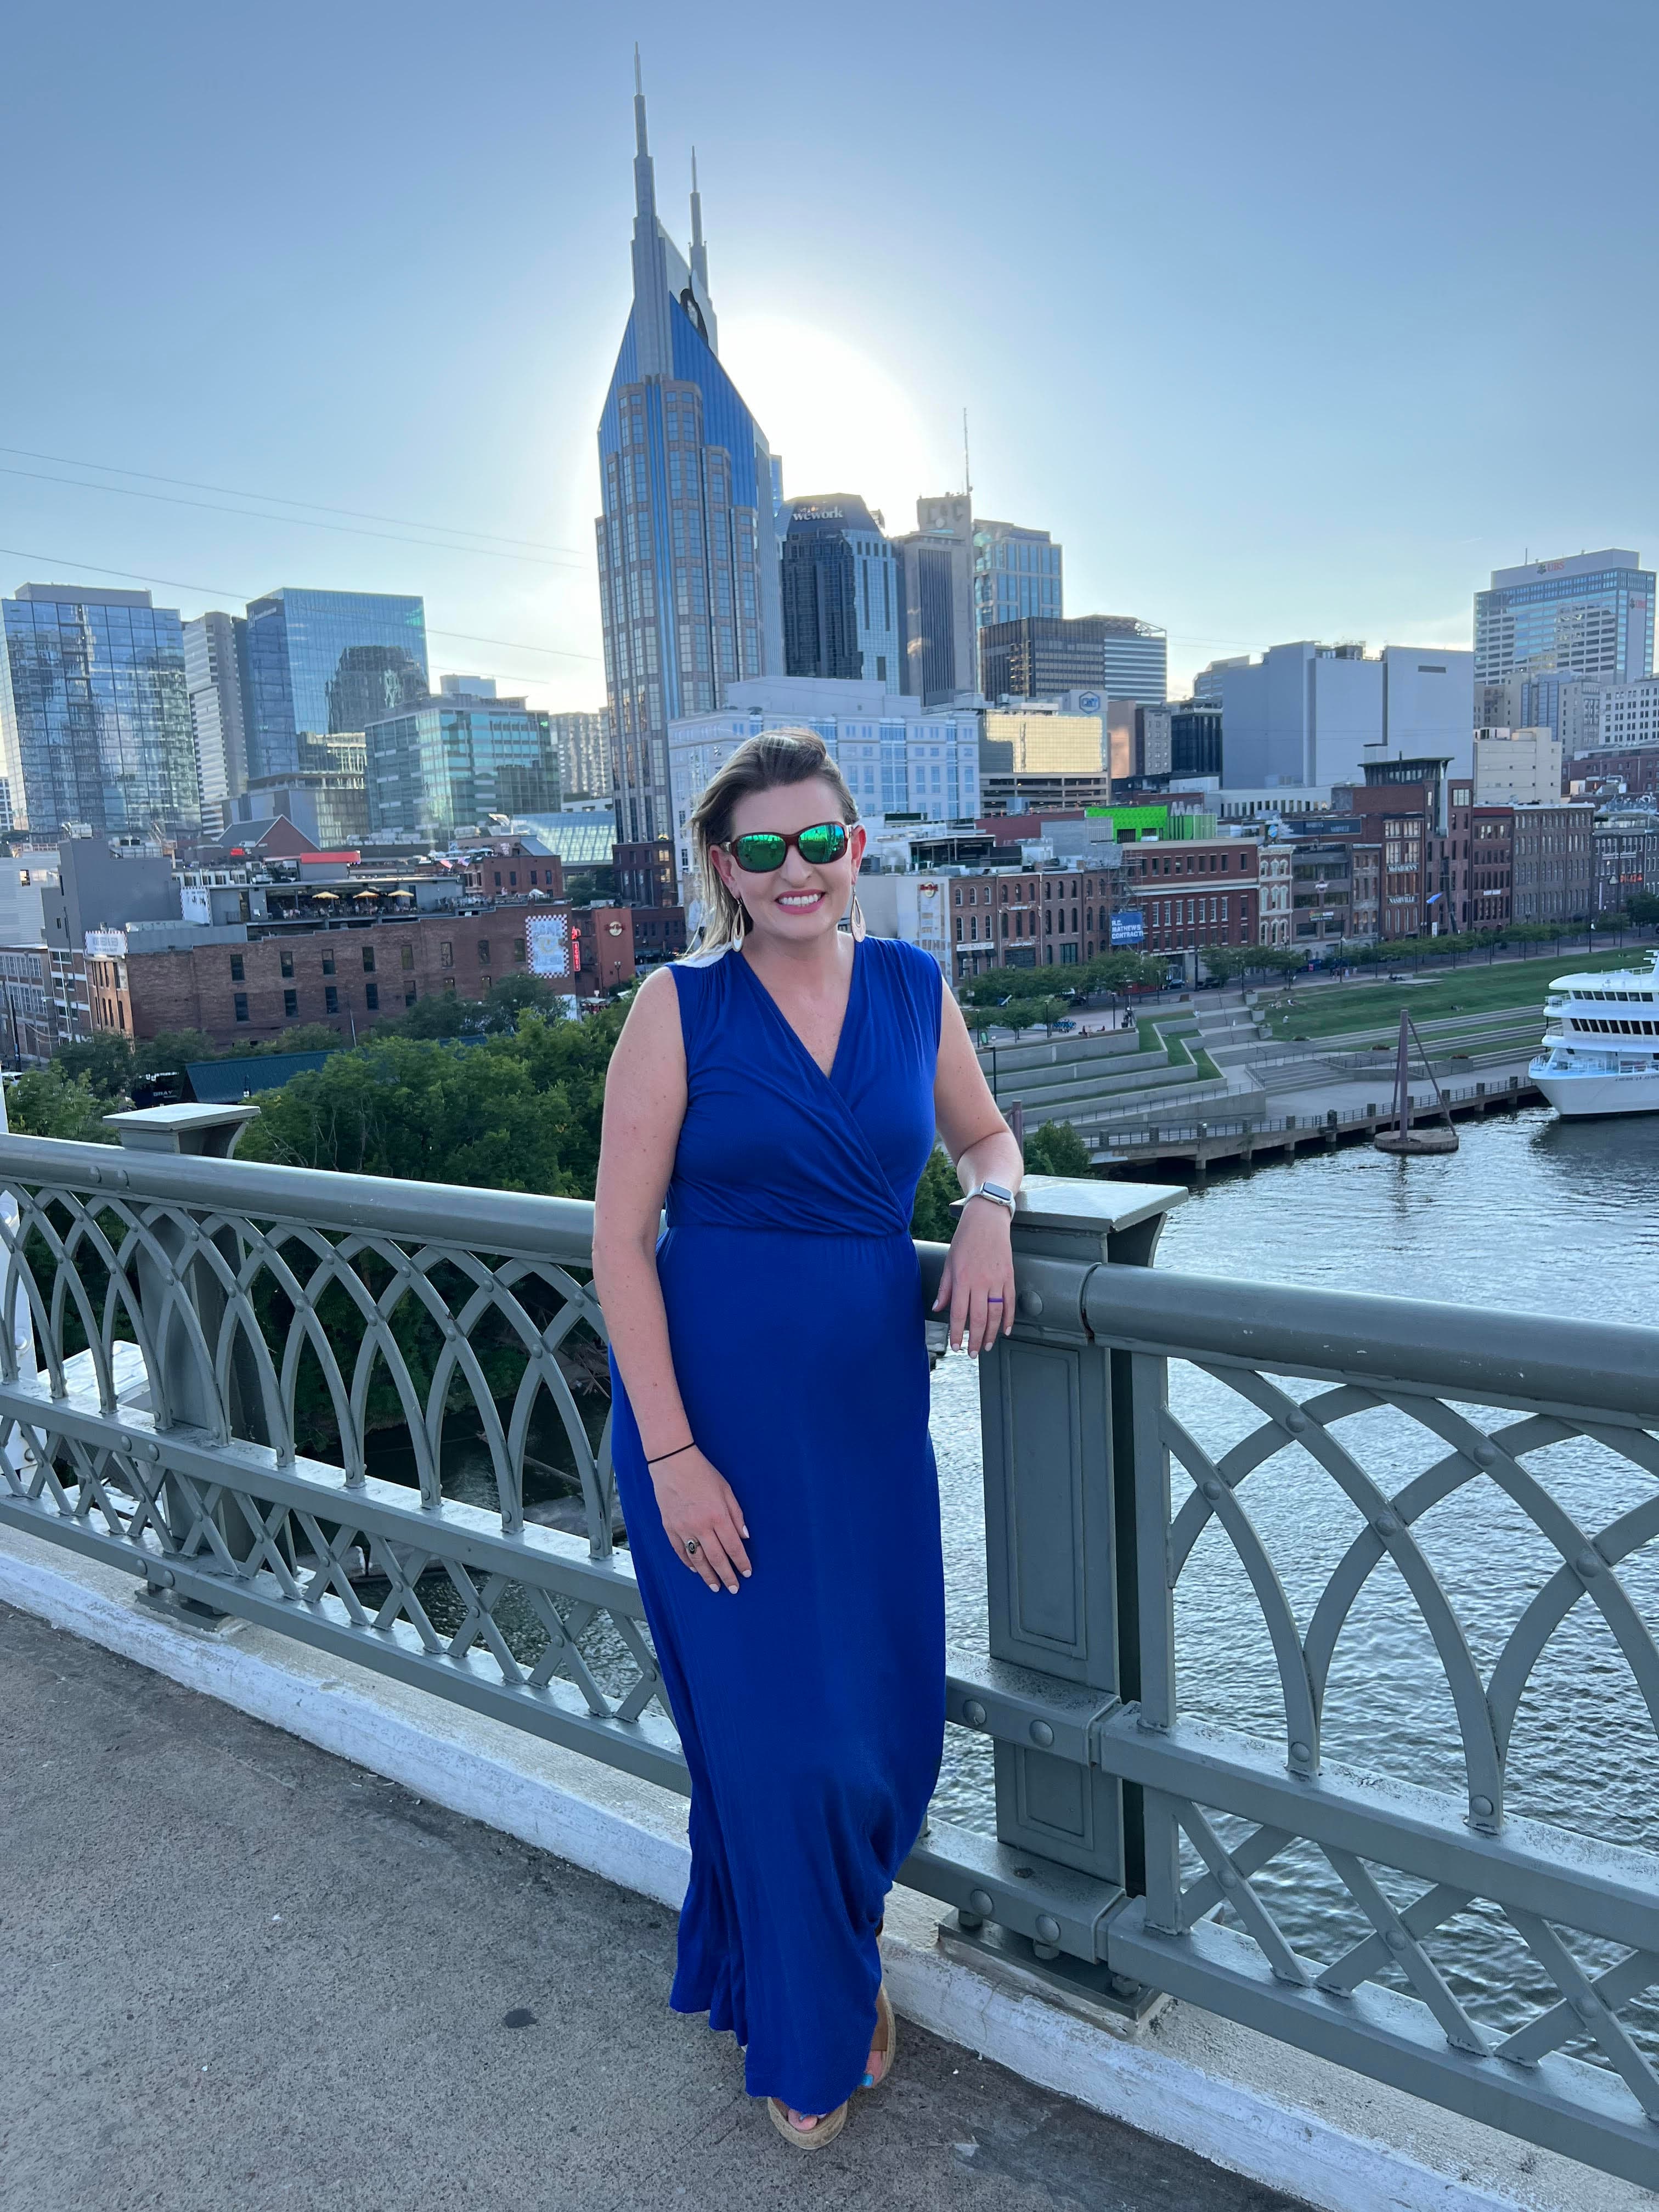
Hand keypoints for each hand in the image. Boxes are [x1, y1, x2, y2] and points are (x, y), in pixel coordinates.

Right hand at [649, 1446, 750, 1592]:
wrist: (673, 1462)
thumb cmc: (702, 1473)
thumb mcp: (727, 1490)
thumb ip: (736, 1515)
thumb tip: (744, 1537)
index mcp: (718, 1515)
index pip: (734, 1546)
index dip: (741, 1562)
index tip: (747, 1573)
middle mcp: (701, 1525)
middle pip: (717, 1558)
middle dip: (727, 1575)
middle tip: (734, 1588)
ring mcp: (683, 1528)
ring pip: (698, 1559)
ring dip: (708, 1575)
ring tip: (715, 1587)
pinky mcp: (669, 1527)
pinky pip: (680, 1551)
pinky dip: (689, 1562)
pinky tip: (696, 1570)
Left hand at [932, 1197, 1015, 1356]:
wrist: (987, 1220)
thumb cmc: (965, 1239)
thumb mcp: (949, 1262)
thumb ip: (945, 1288)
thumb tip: (937, 1308)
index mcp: (962, 1279)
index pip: (958, 1313)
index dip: (957, 1333)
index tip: (956, 1346)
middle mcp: (980, 1282)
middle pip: (979, 1319)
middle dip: (976, 1340)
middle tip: (974, 1353)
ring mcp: (997, 1280)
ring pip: (996, 1314)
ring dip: (992, 1334)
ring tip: (988, 1346)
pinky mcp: (1009, 1277)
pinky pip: (1010, 1302)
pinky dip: (1009, 1319)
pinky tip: (1005, 1330)